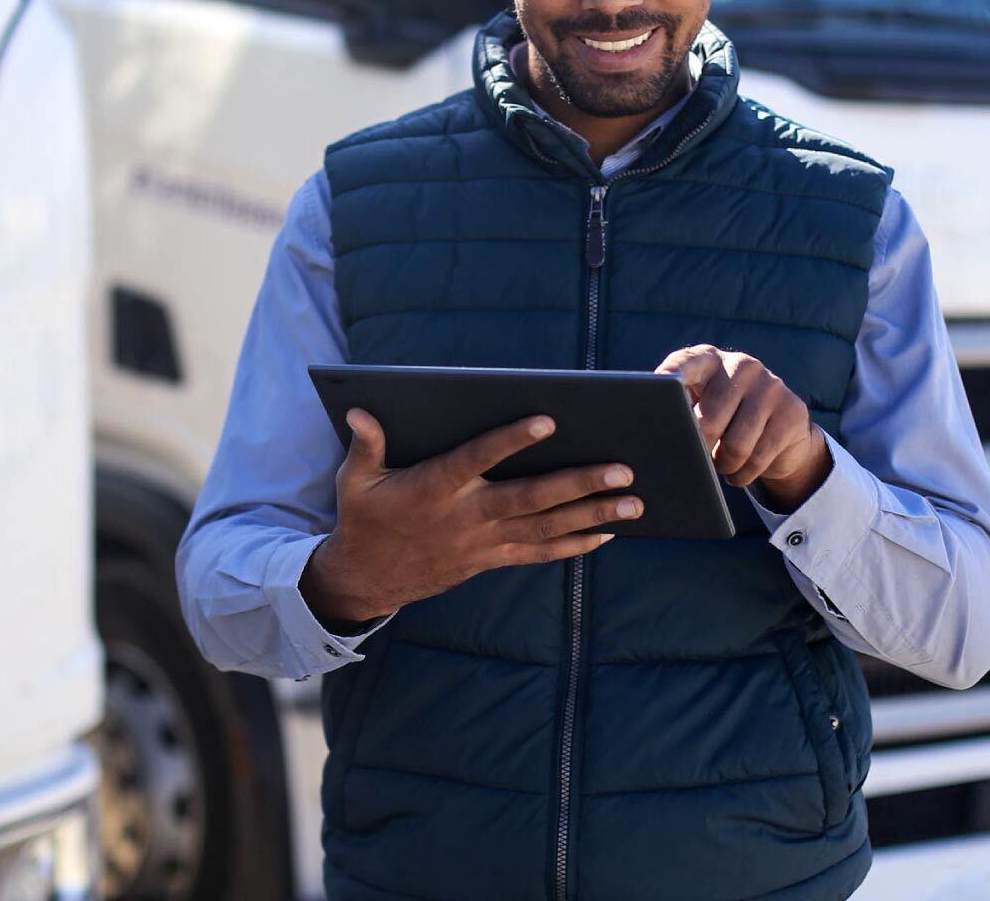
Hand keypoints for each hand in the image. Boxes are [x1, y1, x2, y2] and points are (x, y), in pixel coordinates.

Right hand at [300, 410, 643, 625]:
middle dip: (580, 484)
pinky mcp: (491, 560)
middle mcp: (466, 516)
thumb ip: (366, 444)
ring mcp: (483, 543)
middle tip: (623, 470)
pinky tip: (607, 533)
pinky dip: (575, 545)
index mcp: (435, 488)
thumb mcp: (355, 481)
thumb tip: (361, 410)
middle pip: (531, 499)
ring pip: (546, 529)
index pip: (478, 459)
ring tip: (634, 503)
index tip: (548, 421)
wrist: (368, 580)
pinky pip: (540, 554)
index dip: (511, 440)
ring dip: (593, 516)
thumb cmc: (364, 519)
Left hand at [655, 345, 831, 510]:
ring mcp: (770, 385)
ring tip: (720, 464)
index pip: (684, 365)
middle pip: (709, 421)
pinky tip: (739, 472)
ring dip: (723, 465)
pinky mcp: (792, 411)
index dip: (669, 378)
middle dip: (699, 449)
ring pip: (736, 445)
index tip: (658, 389)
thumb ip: (679, 410)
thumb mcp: (700, 407)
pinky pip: (758, 458)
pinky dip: (743, 475)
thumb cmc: (725, 419)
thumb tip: (657, 434)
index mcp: (708, 360)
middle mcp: (741, 365)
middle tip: (697, 457)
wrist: (781, 429)